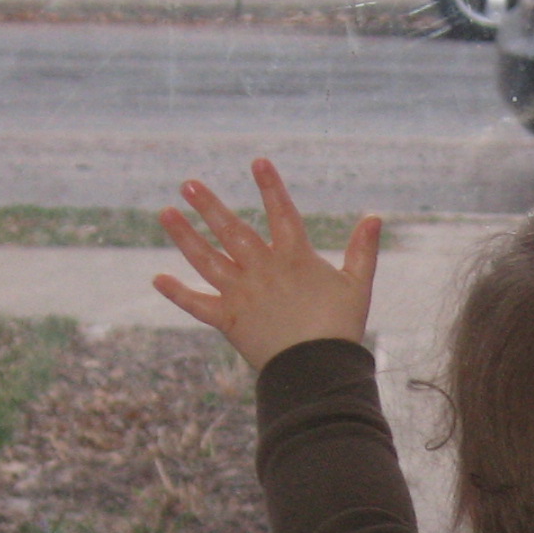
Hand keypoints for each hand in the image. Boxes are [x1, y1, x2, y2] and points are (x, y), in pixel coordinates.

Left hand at [152, 158, 380, 369]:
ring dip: (185, 236)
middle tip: (188, 184)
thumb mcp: (358, 285)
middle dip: (209, 205)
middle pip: (232, 231)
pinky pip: (198, 304)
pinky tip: (158, 278)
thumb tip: (375, 216)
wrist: (317, 370)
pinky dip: (178, 293)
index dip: (271, 187)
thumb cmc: (340, 329)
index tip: (258, 162)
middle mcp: (262, 270)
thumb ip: (363, 250)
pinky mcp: (228, 320)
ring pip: (208, 260)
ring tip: (165, 213)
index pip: (282, 213)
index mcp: (294, 258)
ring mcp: (242, 294)